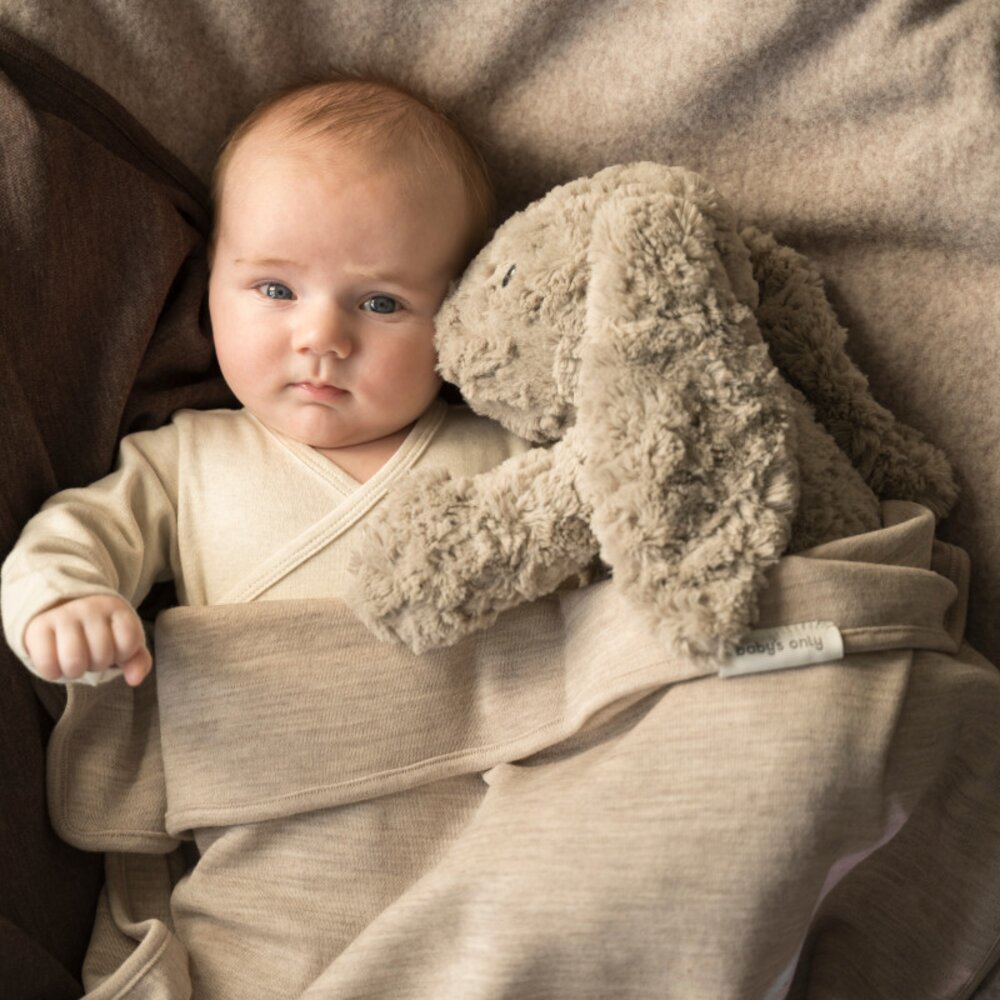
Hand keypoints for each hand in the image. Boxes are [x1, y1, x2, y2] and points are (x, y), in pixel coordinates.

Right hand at [23, 595, 152, 686]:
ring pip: (74, 661)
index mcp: (116, 608)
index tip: (114, 647)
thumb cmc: (99, 631)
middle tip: (90, 654)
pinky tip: (56, 662)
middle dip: (98, 664)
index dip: (122, 654)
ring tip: (74, 660)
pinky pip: (47, 665)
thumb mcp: (123, 640)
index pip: (129, 641)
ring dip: (75, 671)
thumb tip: (135, 680)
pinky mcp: (38, 627)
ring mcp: (63, 615)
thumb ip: (137, 660)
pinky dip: (52, 673)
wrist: (60, 608)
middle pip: (102, 654)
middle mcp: (90, 607)